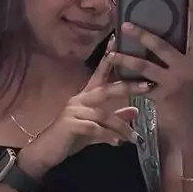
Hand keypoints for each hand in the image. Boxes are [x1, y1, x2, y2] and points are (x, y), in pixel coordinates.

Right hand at [19, 42, 150, 178]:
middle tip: (147, 85)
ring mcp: (73, 111)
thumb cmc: (69, 137)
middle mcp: (79, 100)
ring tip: (133, 137)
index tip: (117, 40)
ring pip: (102, 114)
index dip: (108, 58)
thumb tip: (135, 111)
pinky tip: (117, 143)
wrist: (46, 151)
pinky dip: (107, 136)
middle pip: (105, 90)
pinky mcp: (69, 124)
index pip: (99, 74)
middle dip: (126, 87)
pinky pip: (93, 128)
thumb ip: (114, 118)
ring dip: (120, 126)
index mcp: (85, 97)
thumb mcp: (96, 127)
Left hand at [111, 0, 192, 139]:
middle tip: (125, 24)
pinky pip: (140, 87)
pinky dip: (127, 82)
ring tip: (112, 52)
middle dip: (143, 35)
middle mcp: (189, 68)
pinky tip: (116, 76)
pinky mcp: (162, 98)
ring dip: (126, 58)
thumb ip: (187, 58)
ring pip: (146, 66)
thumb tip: (171, 40)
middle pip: (163, 46)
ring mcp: (174, 83)